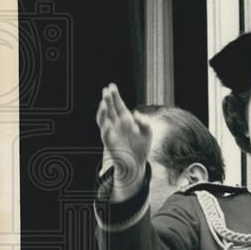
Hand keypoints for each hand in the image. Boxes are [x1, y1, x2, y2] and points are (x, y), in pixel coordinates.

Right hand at [96, 83, 151, 198]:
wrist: (137, 163)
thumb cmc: (141, 147)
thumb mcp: (148, 133)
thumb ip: (144, 122)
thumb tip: (136, 113)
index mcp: (125, 120)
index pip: (118, 105)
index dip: (114, 96)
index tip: (111, 86)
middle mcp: (116, 124)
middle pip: (110, 109)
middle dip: (107, 100)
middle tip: (106, 90)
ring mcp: (111, 133)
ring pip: (103, 120)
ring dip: (102, 112)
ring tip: (104, 104)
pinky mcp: (109, 143)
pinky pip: (105, 135)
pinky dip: (106, 130)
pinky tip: (107, 124)